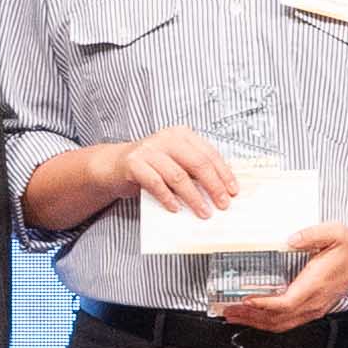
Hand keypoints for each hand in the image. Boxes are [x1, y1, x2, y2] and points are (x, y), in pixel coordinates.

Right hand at [117, 123, 243, 221]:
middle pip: (197, 163)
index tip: (233, 191)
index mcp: (181, 134)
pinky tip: (176, 209)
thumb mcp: (174, 162)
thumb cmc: (150, 166)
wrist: (114, 166)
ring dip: (193, 197)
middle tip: (223, 204)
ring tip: (203, 212)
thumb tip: (220, 191)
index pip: (209, 153)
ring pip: (178, 175)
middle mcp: (166, 138)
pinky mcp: (133, 163)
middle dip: (213, 186)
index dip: (223, 173)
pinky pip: (155, 183)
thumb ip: (193, 170)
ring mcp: (148, 149)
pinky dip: (167, 197)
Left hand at [216, 229, 347, 330]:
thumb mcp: (335, 232)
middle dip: (250, 317)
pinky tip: (251, 317)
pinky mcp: (313, 310)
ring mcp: (314, 309)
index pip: (287, 302)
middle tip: (226, 310)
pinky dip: (266, 323)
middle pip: (278, 319)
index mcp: (316, 284)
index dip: (265, 304)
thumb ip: (312, 234)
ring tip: (232, 316)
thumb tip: (290, 239)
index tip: (246, 299)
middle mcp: (314, 302)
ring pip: (281, 325)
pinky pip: (286, 323)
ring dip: (254, 322)